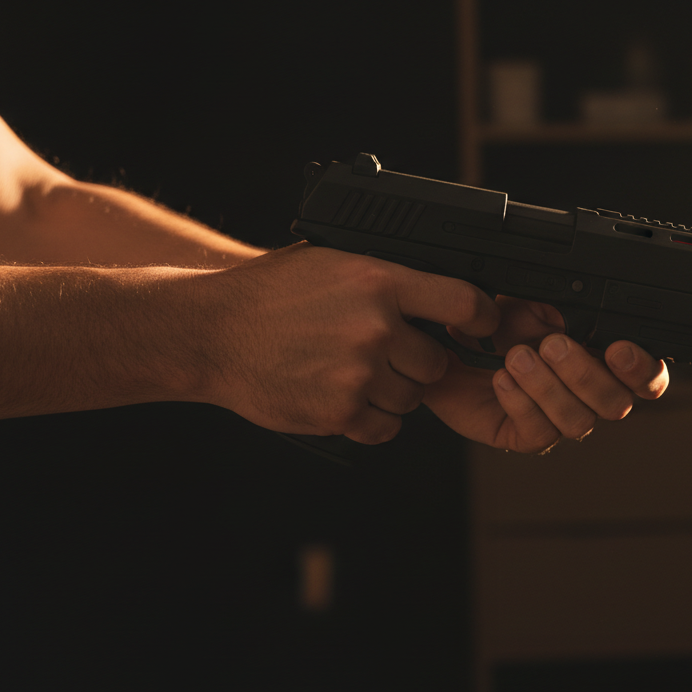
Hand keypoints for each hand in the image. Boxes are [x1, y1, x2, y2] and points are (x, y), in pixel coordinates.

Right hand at [201, 244, 498, 443]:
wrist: (211, 333)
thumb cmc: (267, 295)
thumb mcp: (331, 262)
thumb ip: (384, 277)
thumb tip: (434, 290)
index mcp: (378, 282)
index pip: (462, 302)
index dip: (480, 318)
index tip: (480, 327)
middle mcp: (376, 327)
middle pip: (436, 362)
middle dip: (417, 361)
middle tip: (385, 354)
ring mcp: (359, 373)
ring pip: (412, 397)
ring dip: (392, 392)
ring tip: (352, 372)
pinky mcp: (340, 412)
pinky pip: (385, 428)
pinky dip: (371, 419)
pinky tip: (344, 397)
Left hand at [423, 297, 668, 452]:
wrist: (448, 349)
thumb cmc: (495, 325)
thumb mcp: (528, 300)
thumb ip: (560, 304)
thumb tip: (581, 307)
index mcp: (601, 362)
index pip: (646, 378)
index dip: (643, 370)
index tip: (618, 349)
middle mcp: (587, 396)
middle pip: (616, 404)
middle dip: (585, 373)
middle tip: (551, 344)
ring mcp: (558, 420)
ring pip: (577, 420)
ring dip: (548, 386)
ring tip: (516, 357)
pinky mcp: (525, 437)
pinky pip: (539, 433)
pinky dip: (522, 403)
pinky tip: (502, 380)